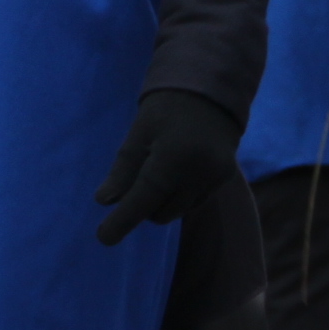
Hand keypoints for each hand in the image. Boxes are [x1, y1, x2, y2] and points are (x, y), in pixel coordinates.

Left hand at [94, 86, 241, 243]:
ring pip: (177, 211)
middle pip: (160, 211)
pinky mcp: (224, 178)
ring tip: (161, 168)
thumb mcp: (138, 133)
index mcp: (174, 156)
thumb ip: (123, 170)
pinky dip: (180, 196)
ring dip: (162, 202)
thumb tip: (105, 202)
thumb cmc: (166, 109)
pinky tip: (179, 172)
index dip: (122, 220)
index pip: (143, 198)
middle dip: (144, 204)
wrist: (211, 91)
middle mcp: (199, 171)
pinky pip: (194, 202)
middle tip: (139, 176)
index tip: (103, 238)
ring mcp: (216, 177)